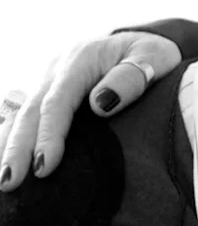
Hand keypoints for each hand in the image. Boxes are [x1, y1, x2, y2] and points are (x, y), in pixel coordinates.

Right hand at [0, 32, 181, 190]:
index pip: (58, 101)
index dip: (49, 135)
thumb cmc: (154, 54)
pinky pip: (25, 114)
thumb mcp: (155, 58)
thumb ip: (131, 79)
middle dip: (18, 148)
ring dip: (9, 146)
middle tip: (10, 182)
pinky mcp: (49, 90)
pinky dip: (12, 136)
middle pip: (32, 110)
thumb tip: (100, 104)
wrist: (145, 43)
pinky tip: (4, 159)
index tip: (45, 166)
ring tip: (4, 180)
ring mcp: (50, 79)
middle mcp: (58, 68)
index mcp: (82, 60)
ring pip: (22, 114)